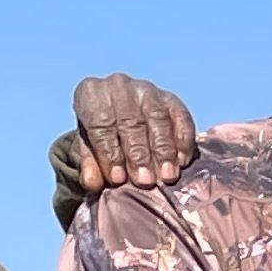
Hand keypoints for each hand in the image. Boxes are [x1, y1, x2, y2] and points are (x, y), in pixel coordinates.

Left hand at [62, 76, 200, 198]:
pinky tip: (182, 162)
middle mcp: (119, 86)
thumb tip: (94, 184)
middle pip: (131, 121)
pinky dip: (183, 141)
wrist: (117, 114)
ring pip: (158, 118)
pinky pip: (181, 118)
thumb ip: (89, 164)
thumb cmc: (100, 136)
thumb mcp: (88, 148)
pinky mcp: (171, 99)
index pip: (101, 124)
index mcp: (91, 93)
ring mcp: (147, 90)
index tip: (118, 179)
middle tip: (144, 181)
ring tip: (167, 177)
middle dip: (139, 154)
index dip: (110, 153)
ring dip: (164, 150)